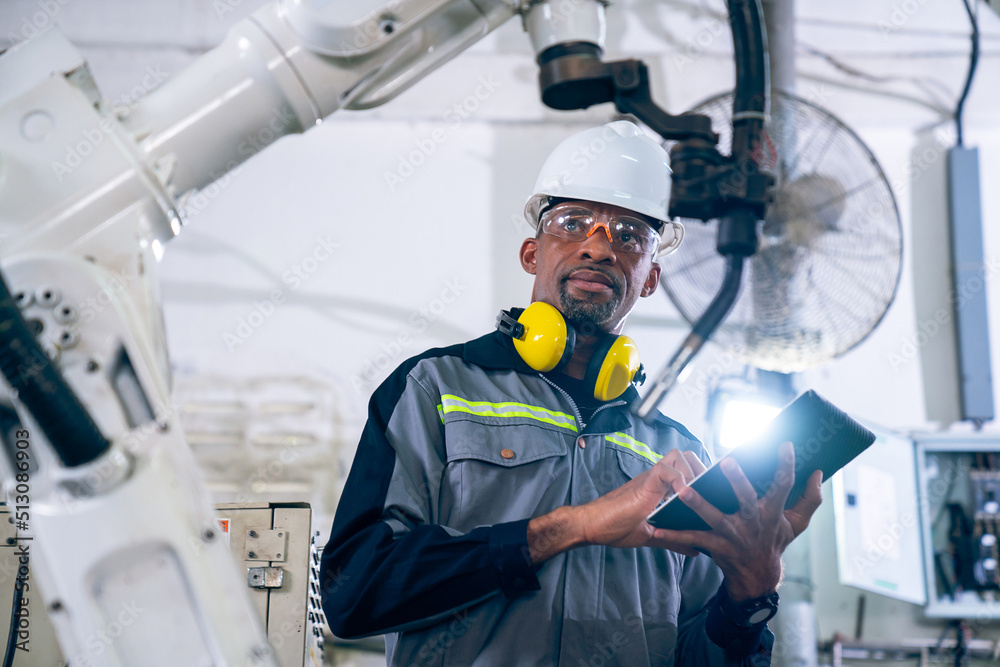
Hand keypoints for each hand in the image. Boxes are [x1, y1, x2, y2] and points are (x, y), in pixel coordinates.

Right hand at [573, 449, 706, 548]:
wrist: (592, 526)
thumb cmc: (615, 527)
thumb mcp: (651, 535)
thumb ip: (673, 539)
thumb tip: (694, 549)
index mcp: (660, 488)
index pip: (686, 468)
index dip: (700, 475)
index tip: (711, 492)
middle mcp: (657, 480)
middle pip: (686, 456)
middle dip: (701, 470)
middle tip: (706, 492)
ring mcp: (650, 479)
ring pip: (678, 457)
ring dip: (691, 473)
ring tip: (694, 494)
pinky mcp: (644, 483)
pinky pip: (665, 470)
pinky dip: (678, 480)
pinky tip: (681, 496)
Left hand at [650, 442, 823, 600]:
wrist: (758, 576)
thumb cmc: (776, 541)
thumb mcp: (798, 524)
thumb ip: (810, 499)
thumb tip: (819, 472)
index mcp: (772, 513)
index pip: (783, 486)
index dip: (786, 466)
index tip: (785, 445)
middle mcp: (752, 522)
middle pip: (746, 500)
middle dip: (737, 481)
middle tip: (727, 461)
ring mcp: (732, 535)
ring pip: (713, 517)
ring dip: (696, 502)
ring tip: (680, 489)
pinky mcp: (714, 545)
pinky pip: (691, 538)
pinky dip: (672, 534)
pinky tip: (655, 527)